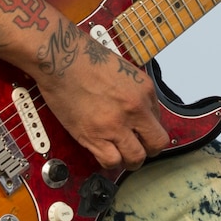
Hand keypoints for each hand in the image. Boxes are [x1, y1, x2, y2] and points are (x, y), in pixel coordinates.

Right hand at [32, 28, 170, 172]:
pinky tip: (104, 153)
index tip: (140, 130)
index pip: (159, 120)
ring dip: (130, 159)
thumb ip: (136, 93)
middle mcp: (135, 109)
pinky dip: (110, 162)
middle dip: (149, 149)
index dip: (149, 128)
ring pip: (136, 158)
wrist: (61, 58)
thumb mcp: (124, 69)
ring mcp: (115, 125)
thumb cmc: (86, 58)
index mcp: (145, 90)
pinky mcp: (93, 136)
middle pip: (157, 144)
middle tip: (138, 147)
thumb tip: (140, 114)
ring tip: (121, 154)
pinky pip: (111, 161)